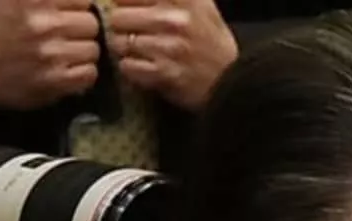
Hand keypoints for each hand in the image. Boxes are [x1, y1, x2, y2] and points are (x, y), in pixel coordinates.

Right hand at [0, 0, 101, 109]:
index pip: (83, 0)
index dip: (77, 7)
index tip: (67, 13)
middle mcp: (45, 23)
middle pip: (91, 23)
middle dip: (81, 29)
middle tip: (66, 34)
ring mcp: (51, 53)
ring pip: (93, 49)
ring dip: (82, 52)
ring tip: (64, 52)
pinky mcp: (55, 80)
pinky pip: (89, 73)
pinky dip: (82, 73)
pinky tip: (66, 69)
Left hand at [108, 0, 237, 110]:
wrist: (234, 82)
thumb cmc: (213, 42)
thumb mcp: (202, 6)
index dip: (123, 2)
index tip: (128, 9)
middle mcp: (174, 19)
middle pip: (118, 16)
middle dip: (120, 26)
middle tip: (130, 32)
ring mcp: (168, 47)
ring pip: (119, 42)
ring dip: (124, 49)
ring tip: (138, 51)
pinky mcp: (164, 73)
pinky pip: (127, 66)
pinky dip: (131, 68)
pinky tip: (143, 66)